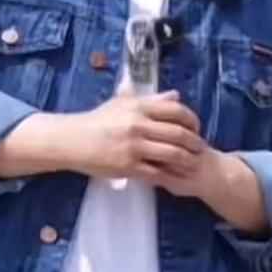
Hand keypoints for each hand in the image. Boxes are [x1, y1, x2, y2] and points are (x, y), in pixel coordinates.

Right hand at [68, 91, 205, 182]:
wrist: (71, 141)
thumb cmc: (98, 121)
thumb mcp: (122, 104)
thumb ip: (151, 100)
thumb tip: (176, 95)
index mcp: (138, 107)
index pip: (177, 111)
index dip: (192, 120)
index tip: (196, 128)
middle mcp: (138, 125)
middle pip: (179, 134)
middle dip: (195, 143)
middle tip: (200, 148)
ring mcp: (134, 147)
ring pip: (173, 154)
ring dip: (187, 160)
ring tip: (193, 163)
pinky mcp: (128, 166)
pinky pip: (157, 172)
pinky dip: (170, 175)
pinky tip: (175, 176)